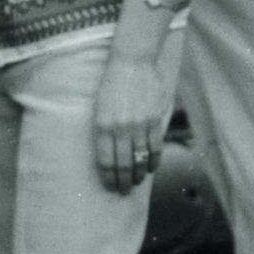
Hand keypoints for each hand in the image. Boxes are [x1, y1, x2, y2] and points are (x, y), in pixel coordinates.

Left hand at [91, 43, 171, 193]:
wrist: (132, 62)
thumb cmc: (112, 84)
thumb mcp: (100, 107)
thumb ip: (104, 130)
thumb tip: (110, 153)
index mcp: (102, 126)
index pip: (105, 162)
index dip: (108, 178)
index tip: (110, 187)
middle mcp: (120, 129)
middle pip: (122, 164)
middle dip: (123, 181)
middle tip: (123, 191)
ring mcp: (138, 125)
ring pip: (139, 159)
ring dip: (138, 174)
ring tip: (136, 182)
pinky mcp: (154, 120)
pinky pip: (154, 147)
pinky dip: (153, 161)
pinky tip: (150, 168)